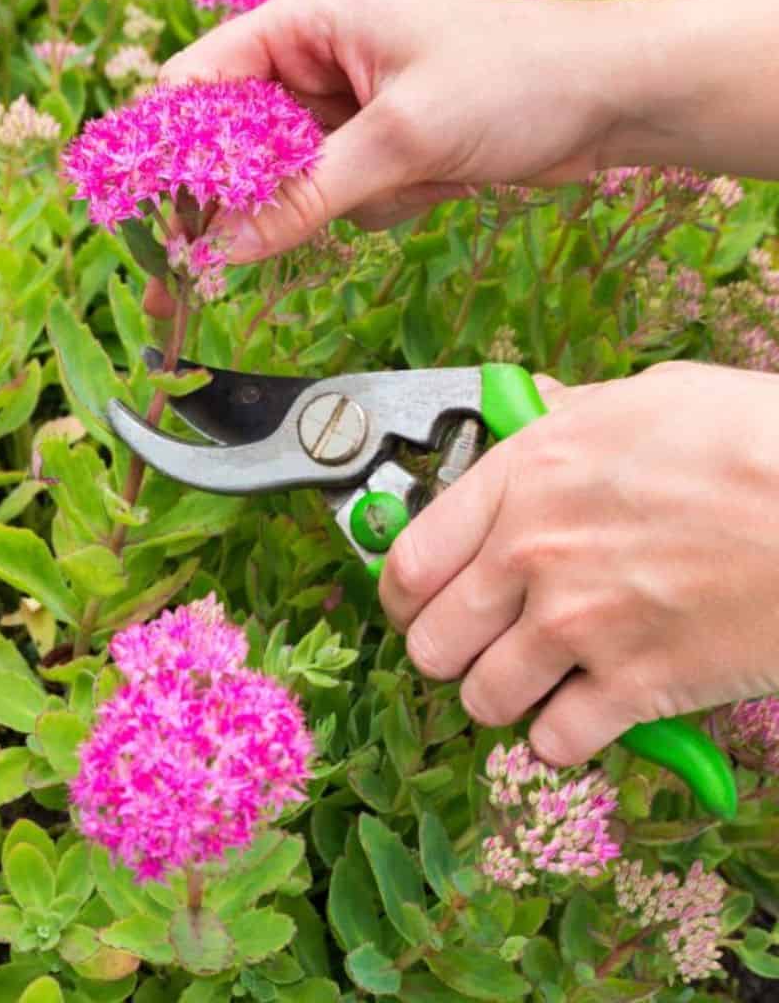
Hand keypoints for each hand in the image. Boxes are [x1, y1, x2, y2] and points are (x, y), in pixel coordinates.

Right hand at [147, 0, 778, 314]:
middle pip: (231, 143)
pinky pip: (332, 197)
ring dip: (323, 207)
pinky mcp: (373, 148)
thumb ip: (305, 196)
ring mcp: (342, 108)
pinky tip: (431, 185)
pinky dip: (370, 207)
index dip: (169, 153)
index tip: (153, 224)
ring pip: (282, 181)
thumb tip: (222, 252)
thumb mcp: (401, 138)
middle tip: (192, 280)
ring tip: (396, 186)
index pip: (199, 85)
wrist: (612, 99)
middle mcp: (311, 59)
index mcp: (303, 21)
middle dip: (232, 205)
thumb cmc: (512, 81)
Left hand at [379, 361, 778, 765]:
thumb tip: (534, 403)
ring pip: (483, 700)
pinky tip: (585, 713)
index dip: (400, 595)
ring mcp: (578, 625)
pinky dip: (561, 739)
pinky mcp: (637, 686)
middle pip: (430, 644)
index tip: (413, 606)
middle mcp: (531, 555)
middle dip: (446, 653)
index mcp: (521, 479)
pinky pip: (555, 743)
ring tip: (534, 680)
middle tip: (475, 647)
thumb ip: (569, 412)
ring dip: (503, 698)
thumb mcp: (646, 400)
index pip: (408, 561)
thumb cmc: (753, 440)